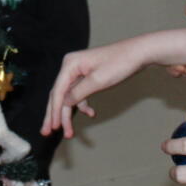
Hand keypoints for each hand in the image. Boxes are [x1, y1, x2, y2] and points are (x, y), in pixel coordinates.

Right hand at [42, 29, 185, 137]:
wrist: (138, 53)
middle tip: (47, 132)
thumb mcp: (97, 81)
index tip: (53, 128)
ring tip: (69, 132)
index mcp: (70, 64)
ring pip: (69, 97)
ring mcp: (79, 71)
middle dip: (54, 115)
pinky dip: (83, 105)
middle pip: (59, 94)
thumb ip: (78, 94)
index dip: (54, 111)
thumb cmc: (119, 63)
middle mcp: (71, 66)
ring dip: (69, 114)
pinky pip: (80, 94)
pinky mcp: (88, 76)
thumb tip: (63, 104)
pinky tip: (90, 113)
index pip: (57, 92)